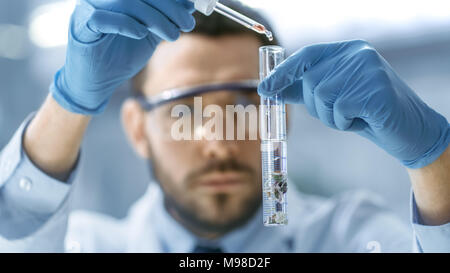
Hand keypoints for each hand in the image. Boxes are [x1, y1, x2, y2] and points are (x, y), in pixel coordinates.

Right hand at [51, 0, 195, 114]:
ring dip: (154, 18)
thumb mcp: (149, 34)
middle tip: (187, 22)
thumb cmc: (120, 56)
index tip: (190, 7)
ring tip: (172, 34)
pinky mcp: (82, 27)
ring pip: (124, 2)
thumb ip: (164, 19)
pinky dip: (125, 24)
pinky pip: (102, 19)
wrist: (97, 82)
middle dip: (168, 7)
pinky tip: (141, 34)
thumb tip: (188, 6)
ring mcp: (89, 9)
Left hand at [258, 40, 448, 167]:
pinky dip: (345, 123)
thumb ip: (303, 89)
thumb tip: (268, 87)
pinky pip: (340, 110)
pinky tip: (362, 120)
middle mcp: (358, 54)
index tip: (263, 88)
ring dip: (331, 117)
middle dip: (317, 106)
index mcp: (347, 50)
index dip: (283, 73)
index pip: (306, 56)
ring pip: (323, 97)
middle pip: (311, 81)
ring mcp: (369, 70)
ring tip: (352, 117)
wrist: (406, 130)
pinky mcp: (377, 91)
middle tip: (339, 114)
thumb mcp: (332, 97)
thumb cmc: (365, 112)